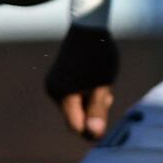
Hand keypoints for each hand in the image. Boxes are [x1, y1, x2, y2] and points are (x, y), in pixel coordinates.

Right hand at [45, 23, 119, 139]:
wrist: (88, 27)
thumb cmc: (98, 56)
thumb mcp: (102, 85)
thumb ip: (98, 110)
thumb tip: (93, 134)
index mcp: (63, 94)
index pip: (76, 126)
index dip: (92, 129)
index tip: (109, 119)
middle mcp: (53, 91)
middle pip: (75, 117)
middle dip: (93, 112)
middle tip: (107, 94)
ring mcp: (54, 84)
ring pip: (75, 106)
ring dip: (91, 102)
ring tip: (101, 82)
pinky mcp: (58, 79)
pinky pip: (73, 96)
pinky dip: (85, 93)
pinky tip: (95, 79)